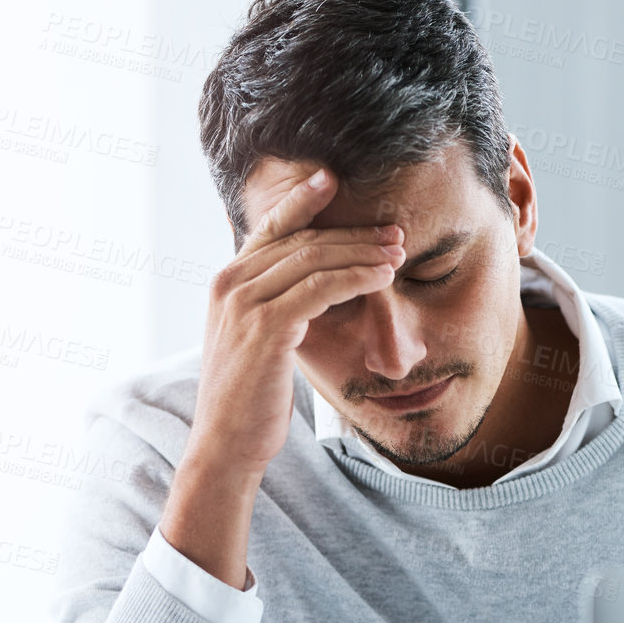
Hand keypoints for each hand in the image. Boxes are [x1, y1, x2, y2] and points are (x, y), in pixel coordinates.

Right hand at [188, 167, 404, 474]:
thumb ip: (275, 306)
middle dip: (353, 234)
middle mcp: (230, 284)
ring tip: (398, 251)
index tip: (333, 178)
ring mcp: (245, 304)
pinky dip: (356, 278)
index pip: (270, 228)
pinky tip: (383, 276)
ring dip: (363, 252)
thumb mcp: (255, 340)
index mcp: (226, 282)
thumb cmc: (248, 398)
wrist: (225, 443)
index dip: (301, 200)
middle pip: (302, 241)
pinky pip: (320, 289)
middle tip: (393, 231)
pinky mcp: (267, 328)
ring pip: (314, 260)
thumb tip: (310, 288)